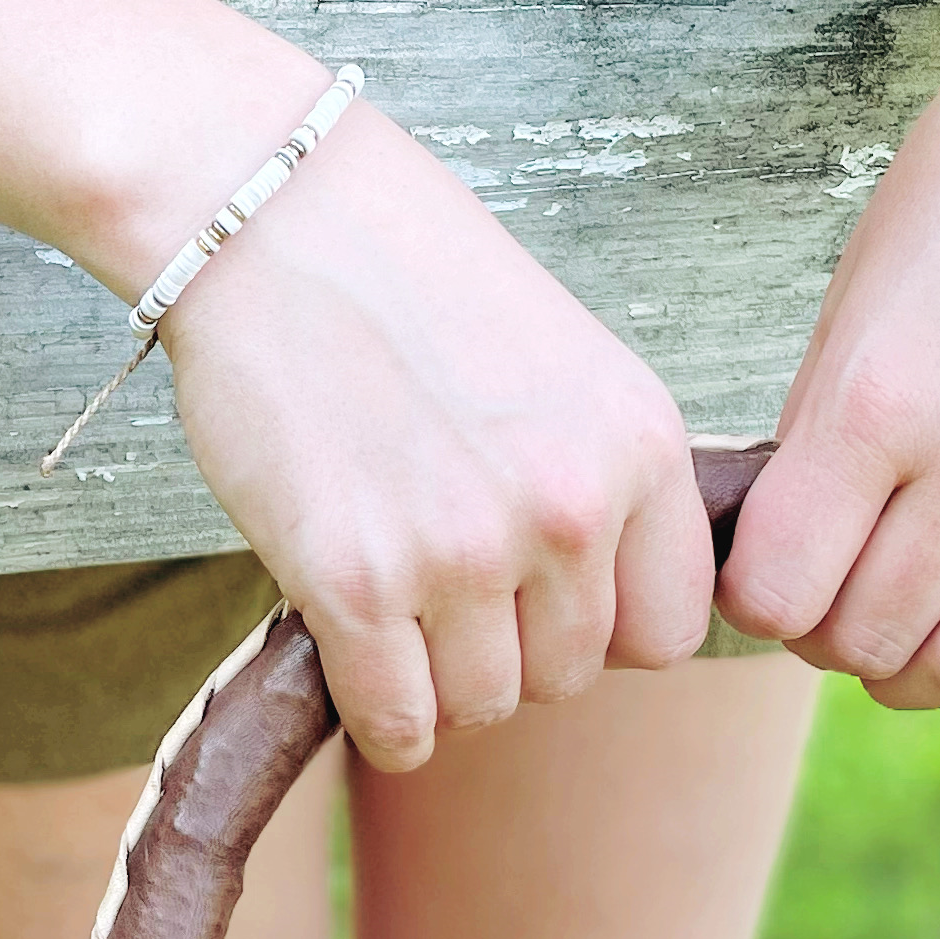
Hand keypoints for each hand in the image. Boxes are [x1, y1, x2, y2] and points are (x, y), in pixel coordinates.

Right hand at [157, 90, 711, 770]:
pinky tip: (355, 659)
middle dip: (509, 650)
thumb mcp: (565, 366)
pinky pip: (400, 725)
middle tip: (446, 583)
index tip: (545, 597)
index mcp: (639, 445)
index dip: (604, 629)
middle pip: (570, 677)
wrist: (270, 213)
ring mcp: (462, 550)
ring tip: (396, 599)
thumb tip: (604, 616)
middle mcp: (569, 507)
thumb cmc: (409, 285)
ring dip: (438, 680)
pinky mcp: (355, 584)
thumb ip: (604, 482)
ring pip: (484, 707)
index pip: (669, 629)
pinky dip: (381, 717)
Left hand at [715, 0, 939, 749]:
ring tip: (906, 643)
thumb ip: (824, 437)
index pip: (778, 594)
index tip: (772, 575)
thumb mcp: (860, 292)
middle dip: (833, 643)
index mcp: (876, 396)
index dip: (759, 604)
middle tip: (839, 604)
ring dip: (920, 677)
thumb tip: (785, 570)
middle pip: (868, 639)